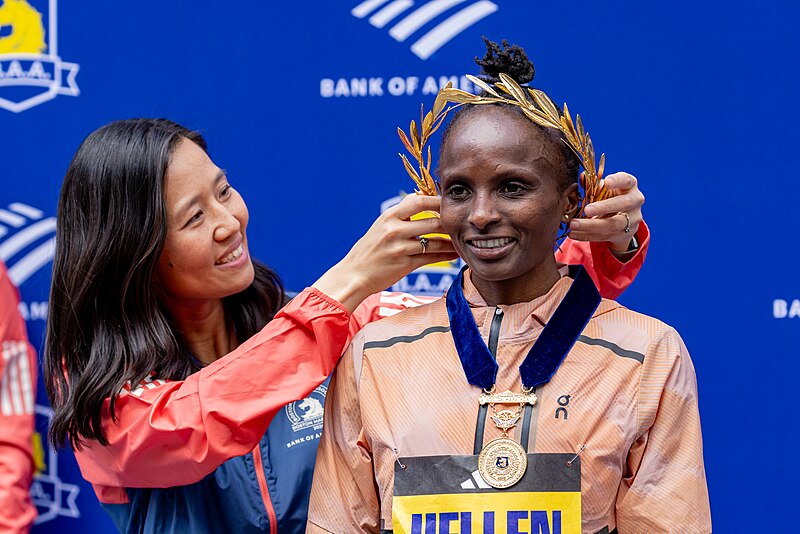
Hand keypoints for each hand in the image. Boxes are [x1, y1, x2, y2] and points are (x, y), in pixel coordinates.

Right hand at [314, 194, 457, 311]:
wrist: (354, 274)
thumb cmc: (370, 249)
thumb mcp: (381, 225)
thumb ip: (400, 214)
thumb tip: (422, 198)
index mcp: (389, 216)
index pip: (419, 201)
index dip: (437, 201)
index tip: (449, 204)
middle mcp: (394, 230)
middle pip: (432, 222)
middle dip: (449, 224)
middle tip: (461, 224)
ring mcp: (400, 247)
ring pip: (434, 241)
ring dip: (451, 242)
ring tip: (462, 241)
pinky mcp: (404, 264)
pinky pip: (431, 258)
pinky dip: (445, 256)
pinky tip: (454, 255)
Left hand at [568, 172, 643, 251]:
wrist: (624, 218)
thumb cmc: (611, 197)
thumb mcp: (604, 189)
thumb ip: (593, 184)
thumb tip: (583, 177)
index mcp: (629, 185)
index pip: (626, 180)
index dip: (617, 181)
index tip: (607, 182)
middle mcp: (634, 201)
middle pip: (622, 204)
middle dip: (603, 208)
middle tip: (586, 210)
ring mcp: (632, 219)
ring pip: (612, 224)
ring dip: (591, 225)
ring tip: (573, 225)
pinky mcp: (624, 234)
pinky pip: (605, 236)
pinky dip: (587, 235)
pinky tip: (574, 234)